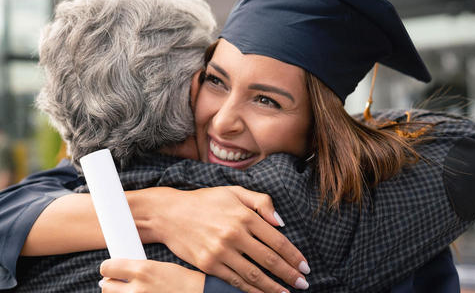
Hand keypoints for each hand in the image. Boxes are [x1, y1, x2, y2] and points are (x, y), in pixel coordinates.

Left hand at [99, 259, 204, 292]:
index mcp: (142, 270)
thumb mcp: (160, 267)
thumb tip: (120, 271)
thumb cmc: (182, 281)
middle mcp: (137, 288)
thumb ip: (139, 268)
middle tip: (117, 283)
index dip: (108, 268)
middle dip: (110, 284)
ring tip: (129, 291)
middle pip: (106, 286)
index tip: (110, 269)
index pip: (108, 267)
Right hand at [153, 186, 308, 292]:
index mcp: (244, 215)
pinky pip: (234, 281)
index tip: (305, 266)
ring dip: (274, 287)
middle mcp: (234, 234)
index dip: (294, 255)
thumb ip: (261, 201)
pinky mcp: (208, 265)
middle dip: (289, 274)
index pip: (277, 240)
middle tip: (303, 284)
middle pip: (269, 260)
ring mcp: (220, 251)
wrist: (169, 213)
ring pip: (254, 275)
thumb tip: (281, 222)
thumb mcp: (234, 192)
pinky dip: (251, 291)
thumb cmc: (204, 201)